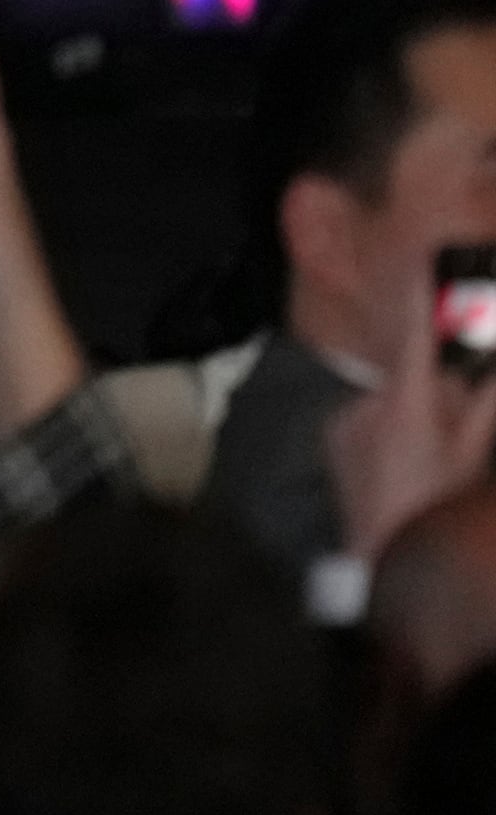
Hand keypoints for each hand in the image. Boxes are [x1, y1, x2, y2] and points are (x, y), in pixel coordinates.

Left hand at [332, 284, 495, 564]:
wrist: (386, 554)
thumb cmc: (440, 503)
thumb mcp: (474, 451)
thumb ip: (484, 402)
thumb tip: (486, 359)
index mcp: (409, 403)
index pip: (418, 336)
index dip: (425, 298)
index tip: (429, 260)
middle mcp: (369, 402)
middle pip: (414, 375)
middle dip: (438, 387)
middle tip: (452, 424)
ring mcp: (347, 419)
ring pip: (393, 400)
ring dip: (414, 415)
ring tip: (426, 462)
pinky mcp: (334, 436)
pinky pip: (370, 419)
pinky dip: (390, 430)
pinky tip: (404, 465)